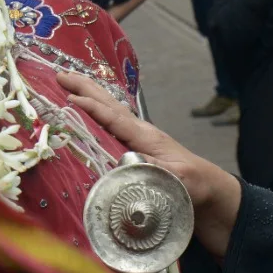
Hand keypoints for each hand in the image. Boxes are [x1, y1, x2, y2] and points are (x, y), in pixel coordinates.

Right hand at [57, 72, 241, 256]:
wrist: (213, 197)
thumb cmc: (197, 186)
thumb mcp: (178, 179)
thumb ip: (154, 169)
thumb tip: (125, 161)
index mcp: (146, 136)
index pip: (113, 118)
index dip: (91, 108)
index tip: (69, 98)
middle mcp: (138, 134)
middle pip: (107, 106)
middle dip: (84, 88)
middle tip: (59, 74)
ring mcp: (137, 142)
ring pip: (107, 114)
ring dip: (87, 98)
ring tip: (67, 85)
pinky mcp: (136, 153)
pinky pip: (109, 130)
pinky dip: (94, 118)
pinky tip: (85, 117)